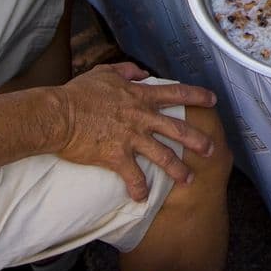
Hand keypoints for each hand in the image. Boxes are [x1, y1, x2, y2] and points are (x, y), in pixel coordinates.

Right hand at [55, 63, 219, 200]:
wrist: (58, 115)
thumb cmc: (78, 93)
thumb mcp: (104, 72)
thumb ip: (126, 71)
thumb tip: (141, 73)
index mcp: (140, 96)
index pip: (176, 93)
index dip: (197, 95)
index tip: (212, 100)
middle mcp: (140, 117)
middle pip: (177, 129)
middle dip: (198, 140)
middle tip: (212, 150)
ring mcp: (131, 137)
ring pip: (163, 155)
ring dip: (178, 170)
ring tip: (189, 180)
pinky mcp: (117, 156)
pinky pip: (134, 176)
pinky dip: (139, 189)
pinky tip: (142, 198)